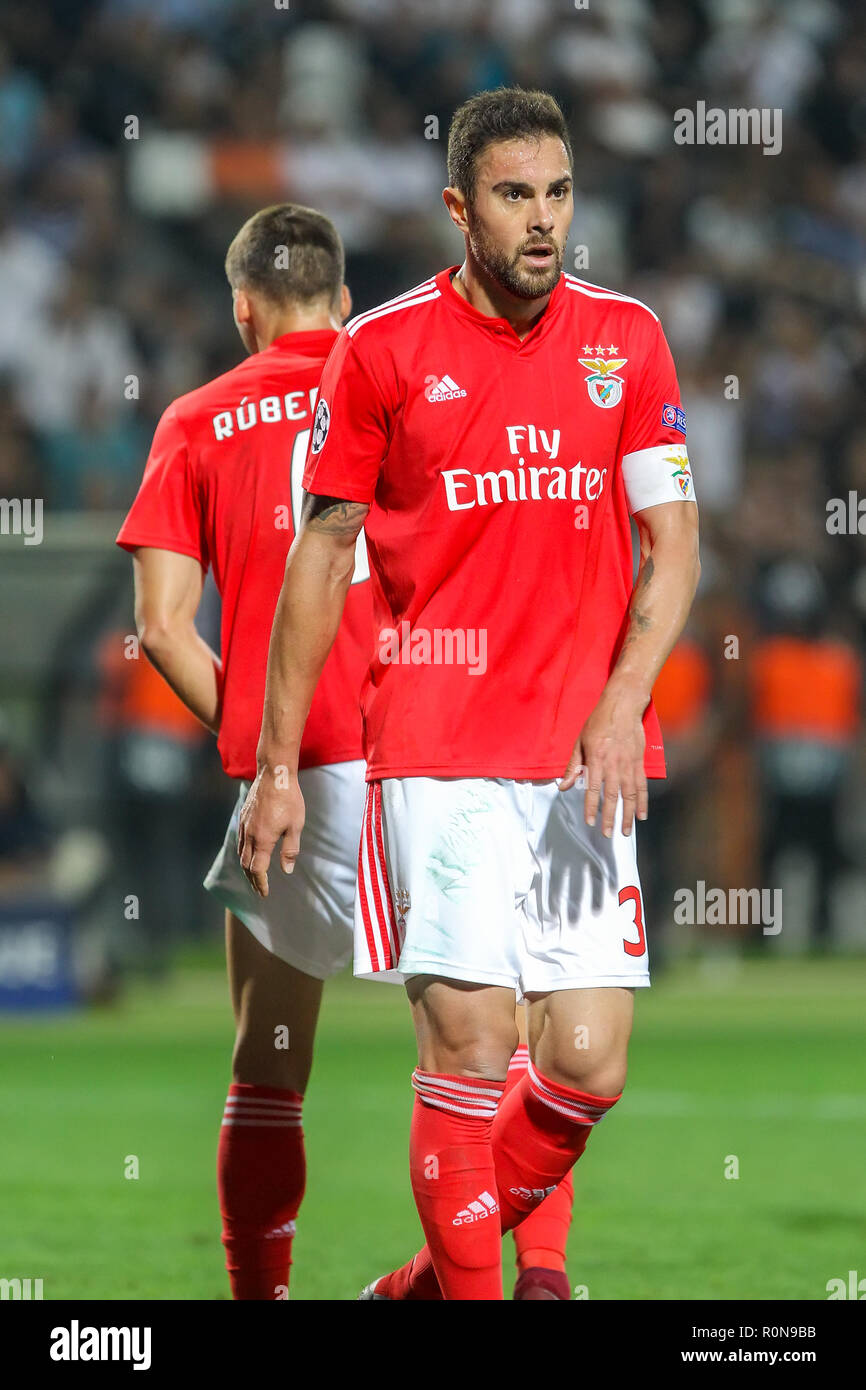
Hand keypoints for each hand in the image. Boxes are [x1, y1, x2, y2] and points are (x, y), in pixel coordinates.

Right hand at [237, 766, 304, 896]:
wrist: (274, 775)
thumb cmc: (289, 799)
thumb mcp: (295, 825)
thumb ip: (290, 849)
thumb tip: (286, 870)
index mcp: (263, 839)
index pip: (257, 869)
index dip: (260, 883)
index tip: (264, 893)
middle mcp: (249, 835)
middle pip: (246, 864)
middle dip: (252, 880)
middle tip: (258, 890)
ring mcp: (244, 826)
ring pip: (240, 853)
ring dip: (246, 868)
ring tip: (253, 876)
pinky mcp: (243, 817)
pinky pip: (240, 841)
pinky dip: (243, 853)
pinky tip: (249, 854)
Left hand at [559, 689, 647, 836]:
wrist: (623, 706)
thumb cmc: (598, 722)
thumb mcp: (580, 741)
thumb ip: (573, 766)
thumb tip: (564, 786)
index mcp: (596, 759)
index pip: (592, 789)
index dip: (591, 807)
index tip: (590, 822)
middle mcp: (613, 764)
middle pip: (612, 796)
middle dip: (610, 817)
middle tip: (608, 834)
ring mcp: (628, 764)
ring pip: (629, 794)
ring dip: (627, 815)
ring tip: (625, 831)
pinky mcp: (639, 762)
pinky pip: (642, 785)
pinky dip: (642, 801)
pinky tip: (641, 815)